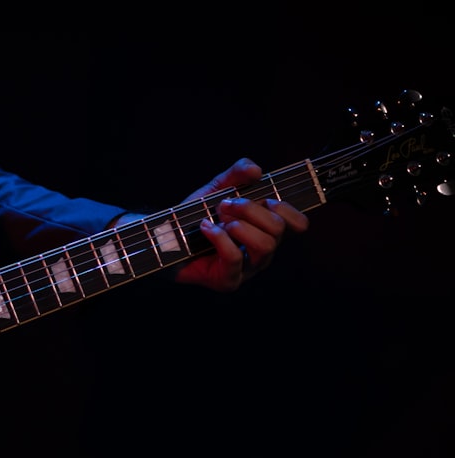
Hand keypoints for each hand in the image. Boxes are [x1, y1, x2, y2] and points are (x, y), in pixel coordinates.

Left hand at [174, 158, 308, 290]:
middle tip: (225, 204)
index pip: (299, 224)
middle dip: (251, 210)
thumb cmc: (195, 216)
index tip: (265, 198)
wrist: (166, 238)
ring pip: (264, 245)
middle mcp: (261, 252)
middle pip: (279, 229)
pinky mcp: (228, 280)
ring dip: (240, 225)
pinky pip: (234, 257)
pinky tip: (205, 227)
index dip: (288, 208)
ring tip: (218, 218)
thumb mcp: (218, 188)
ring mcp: (247, 269)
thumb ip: (237, 173)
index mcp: (266, 230)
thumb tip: (256, 170)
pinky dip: (218, 237)